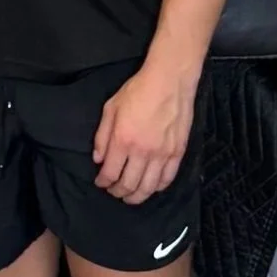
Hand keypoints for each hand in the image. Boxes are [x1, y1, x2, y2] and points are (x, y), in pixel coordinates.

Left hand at [93, 64, 196, 204]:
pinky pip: (168, 179)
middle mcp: (142, 151)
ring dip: (137, 196)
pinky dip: (158, 188)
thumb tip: (98, 159)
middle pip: (128, 185)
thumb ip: (102, 135)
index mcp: (123, 140)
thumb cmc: (138, 90)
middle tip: (114, 191)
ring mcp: (162, 154)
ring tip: (130, 196)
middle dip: (117, 192)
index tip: (100, 182)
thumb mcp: (111, 107)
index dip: (103, 182)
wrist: (169, 80)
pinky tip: (151, 186)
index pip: (110, 173)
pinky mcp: (178, 152)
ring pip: (148, 187)